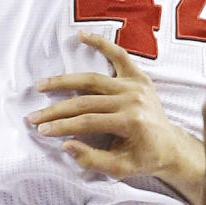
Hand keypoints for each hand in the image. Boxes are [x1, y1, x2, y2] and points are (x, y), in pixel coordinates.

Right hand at [27, 31, 190, 177]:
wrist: (171, 146)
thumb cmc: (145, 159)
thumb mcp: (120, 169)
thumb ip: (92, 159)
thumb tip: (66, 145)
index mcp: (131, 122)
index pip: (87, 123)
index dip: (61, 127)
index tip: (41, 130)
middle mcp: (133, 100)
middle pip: (85, 101)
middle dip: (56, 110)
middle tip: (34, 116)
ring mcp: (136, 86)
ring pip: (92, 80)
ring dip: (64, 81)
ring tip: (42, 85)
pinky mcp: (138, 77)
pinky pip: (119, 55)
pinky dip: (101, 44)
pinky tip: (82, 36)